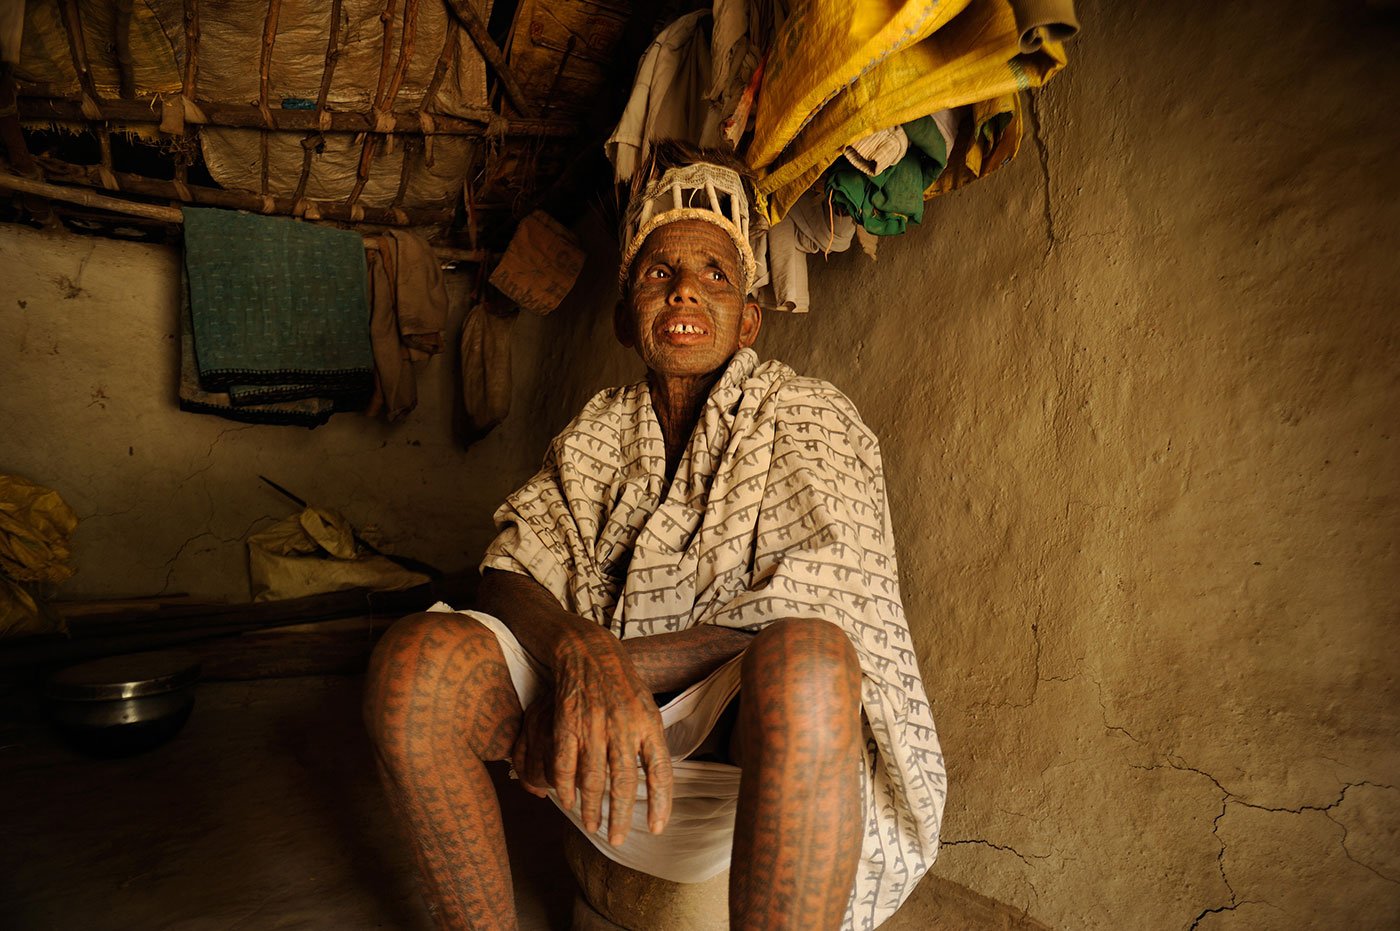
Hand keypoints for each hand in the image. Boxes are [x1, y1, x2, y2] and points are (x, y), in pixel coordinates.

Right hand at [520, 626, 672, 844]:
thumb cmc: (622, 685)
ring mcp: (593, 725)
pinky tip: (567, 802)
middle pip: (624, 782)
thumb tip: (658, 782)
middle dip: (621, 816)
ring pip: (592, 779)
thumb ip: (651, 742)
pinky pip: (564, 765)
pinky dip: (565, 788)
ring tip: (592, 826)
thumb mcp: (647, 707)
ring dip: (591, 808)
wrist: (589, 652)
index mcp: (648, 723)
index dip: (661, 803)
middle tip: (617, 839)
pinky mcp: (566, 724)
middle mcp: (623, 726)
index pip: (660, 770)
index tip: (657, 829)